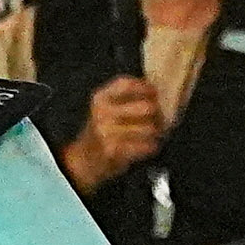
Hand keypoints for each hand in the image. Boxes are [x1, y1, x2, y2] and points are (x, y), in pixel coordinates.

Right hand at [66, 73, 168, 189]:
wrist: (83, 161)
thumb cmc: (101, 133)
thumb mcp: (106, 109)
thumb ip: (125, 98)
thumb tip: (156, 92)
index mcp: (100, 98)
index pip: (126, 84)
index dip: (145, 87)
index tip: (155, 92)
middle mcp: (102, 112)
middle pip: (144, 107)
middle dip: (158, 113)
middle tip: (160, 118)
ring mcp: (107, 132)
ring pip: (148, 128)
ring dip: (157, 132)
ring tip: (156, 134)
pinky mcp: (114, 150)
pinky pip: (145, 146)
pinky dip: (152, 146)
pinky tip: (149, 146)